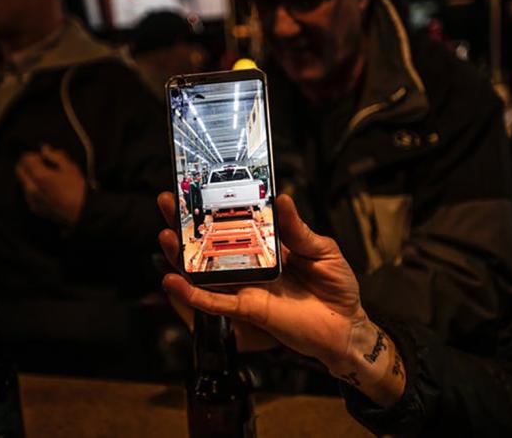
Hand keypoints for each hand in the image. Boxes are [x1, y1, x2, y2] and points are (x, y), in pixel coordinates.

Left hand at [16, 145, 85, 226]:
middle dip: (27, 165)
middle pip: (19, 170)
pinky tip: (46, 191)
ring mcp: (31, 199)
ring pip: (22, 182)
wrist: (82, 212)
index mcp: (39, 175)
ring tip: (45, 179)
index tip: (44, 158)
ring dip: (29, 177)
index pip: (25, 158)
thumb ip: (55, 156)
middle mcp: (30, 187)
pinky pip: (28, 194)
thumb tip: (44, 149)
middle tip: (41, 166)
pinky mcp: (35, 208)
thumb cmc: (78, 188)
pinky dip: (33, 189)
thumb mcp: (70, 167)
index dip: (34, 155)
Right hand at [160, 194, 406, 406]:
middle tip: (168, 201)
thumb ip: (297, 228)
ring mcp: (246, 286)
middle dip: (186, 223)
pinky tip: (174, 282)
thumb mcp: (321, 248)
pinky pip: (215, 302)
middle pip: (210, 243)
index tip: (195, 186)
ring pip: (204, 271)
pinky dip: (193, 295)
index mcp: (267, 244)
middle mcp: (251, 263)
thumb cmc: (336, 286)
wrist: (345, 325)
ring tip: (165, 236)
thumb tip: (281, 197)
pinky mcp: (247, 308)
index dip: (215, 206)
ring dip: (182, 256)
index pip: (234, 221)